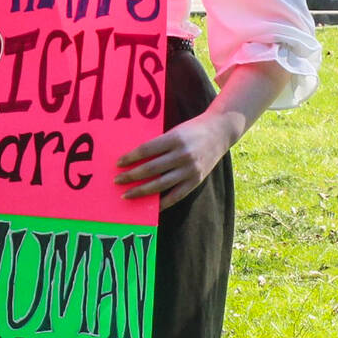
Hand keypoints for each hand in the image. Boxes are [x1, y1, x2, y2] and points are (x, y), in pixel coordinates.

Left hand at [114, 112, 237, 207]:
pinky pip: (176, 195)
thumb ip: (159, 145)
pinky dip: (162, 202)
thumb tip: (135, 160)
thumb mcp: (175, 132)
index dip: (130, 158)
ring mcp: (190, 170)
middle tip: (117, 181)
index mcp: (175, 138)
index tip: (118, 163)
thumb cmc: (192, 130)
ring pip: (161, 184)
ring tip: (127, 195)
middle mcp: (183, 155)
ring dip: (141, 191)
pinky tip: (150, 206)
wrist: (219, 131)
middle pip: (151, 169)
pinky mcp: (196, 181)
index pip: (146, 150)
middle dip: (131, 176)